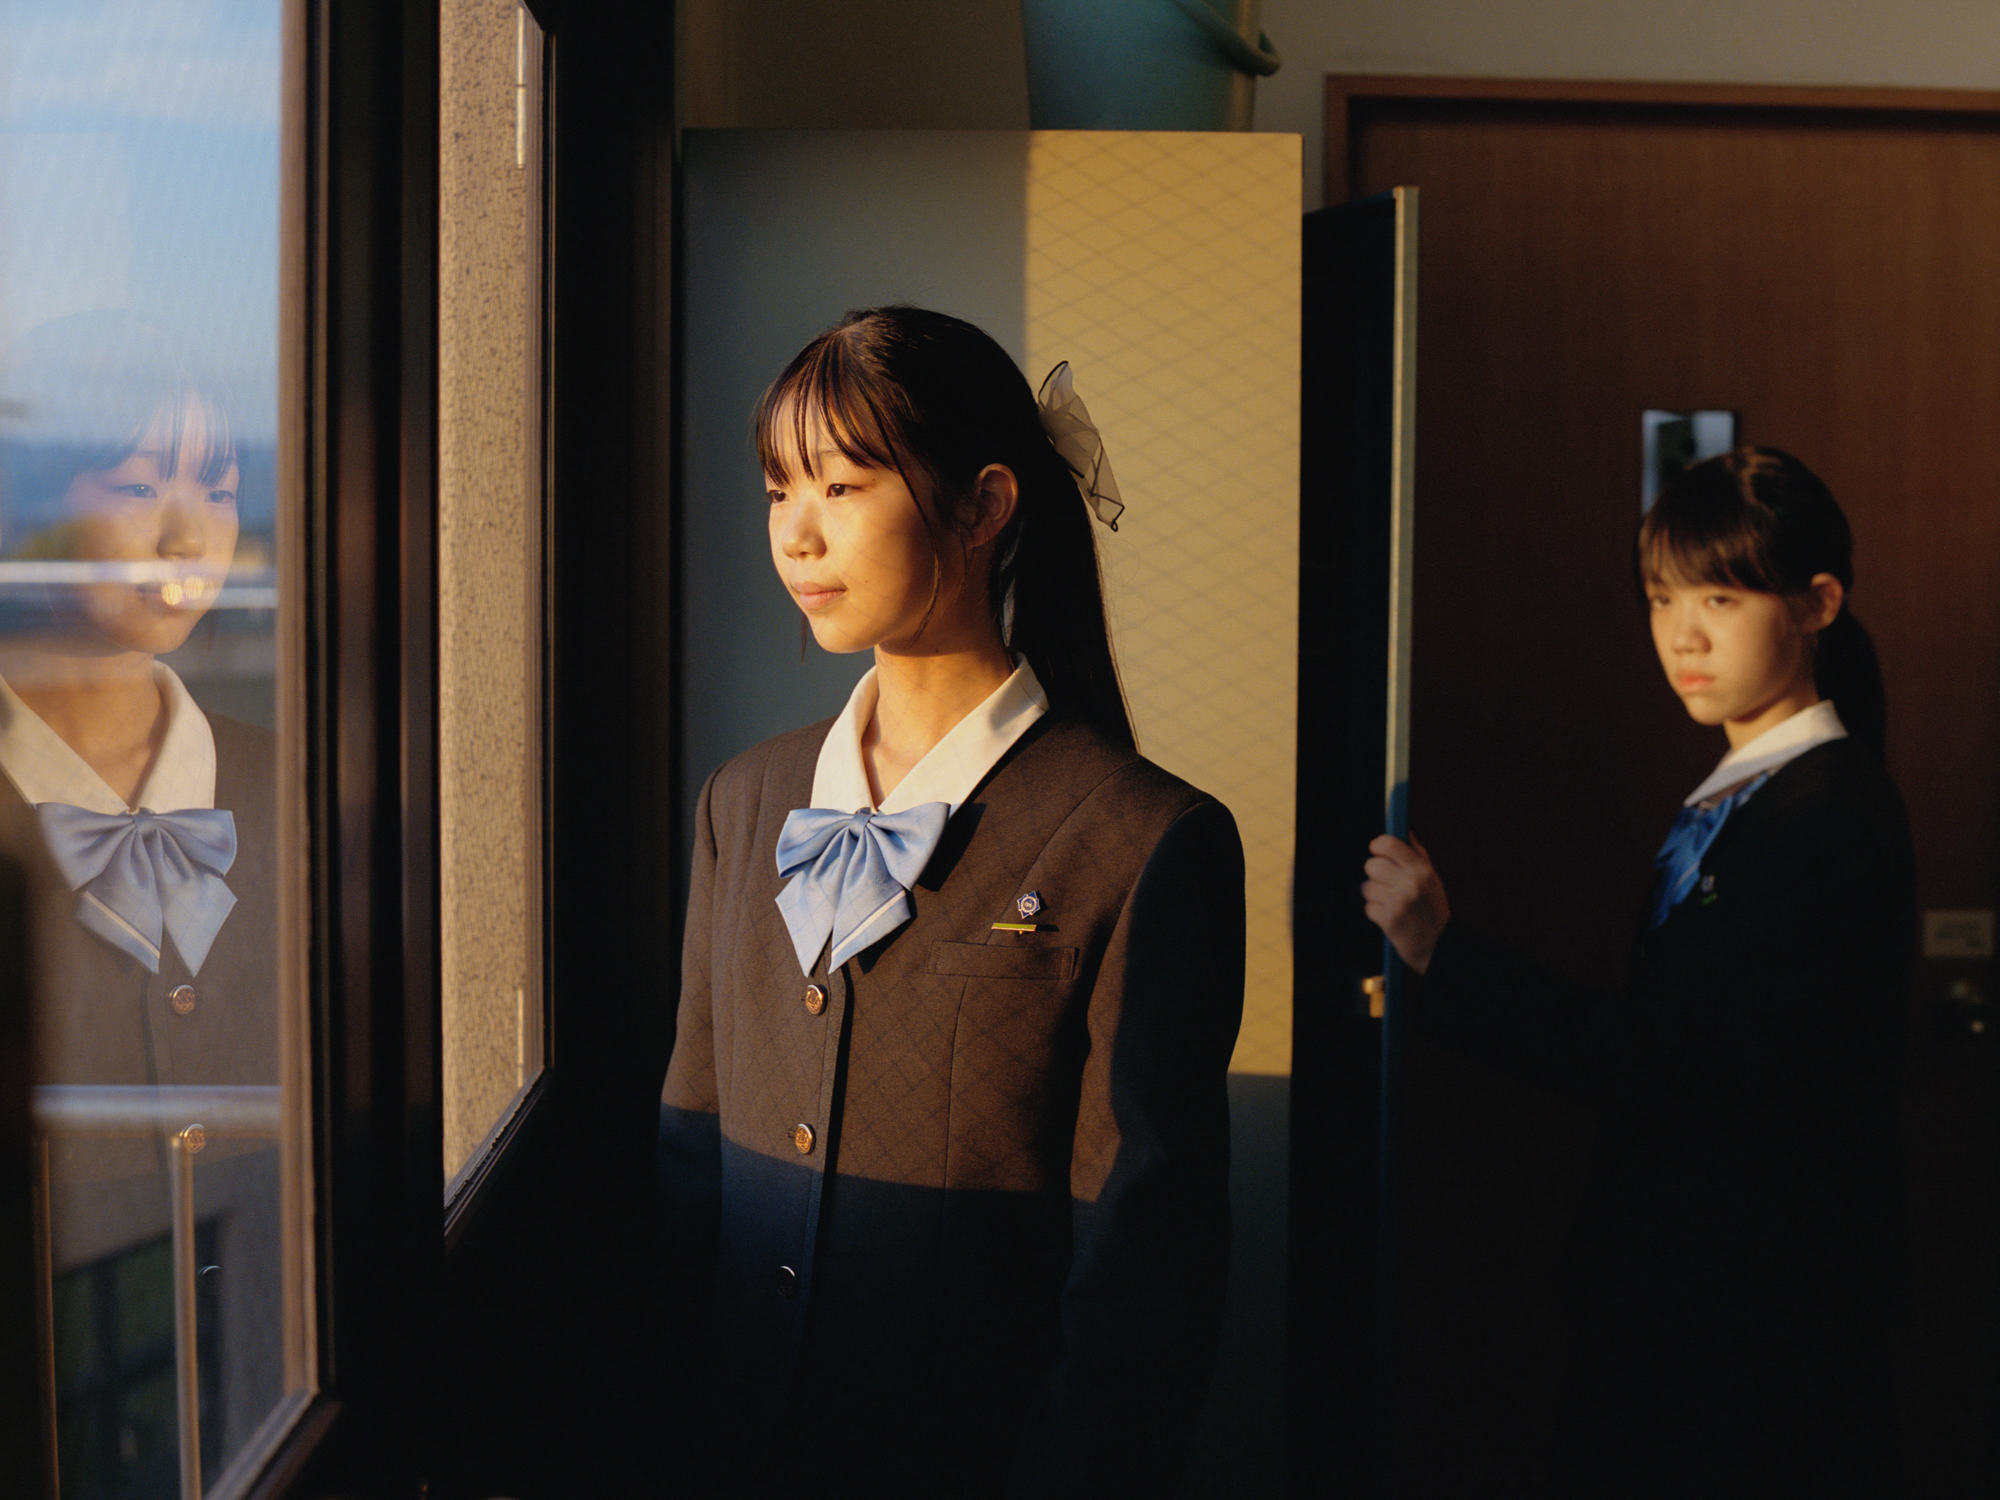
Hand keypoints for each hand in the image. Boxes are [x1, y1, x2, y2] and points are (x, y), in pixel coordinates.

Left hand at [1361, 834, 1449, 974]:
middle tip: (1386, 882)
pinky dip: (1375, 912)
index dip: (1378, 845)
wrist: (1438, 945)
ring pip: (1366, 887)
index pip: (1389, 844)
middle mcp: (1410, 884)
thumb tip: (1404, 832)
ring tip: (1390, 902)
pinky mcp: (1388, 920)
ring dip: (1374, 895)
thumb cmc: (1433, 908)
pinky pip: (1368, 907)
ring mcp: (1398, 903)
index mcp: (1421, 870)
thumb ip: (1417, 855)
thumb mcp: (1432, 879)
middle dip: (1375, 873)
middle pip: (1371, 865)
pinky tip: (1390, 915)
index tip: (1376, 849)